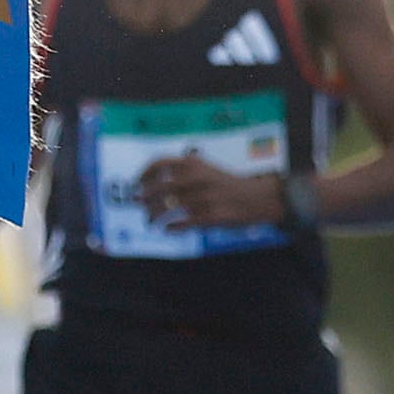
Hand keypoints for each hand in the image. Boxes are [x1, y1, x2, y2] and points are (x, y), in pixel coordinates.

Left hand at [135, 152, 283, 231]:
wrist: (257, 198)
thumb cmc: (226, 185)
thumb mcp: (207, 169)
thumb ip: (183, 171)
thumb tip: (151, 183)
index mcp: (195, 164)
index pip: (160, 164)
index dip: (143, 175)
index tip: (136, 185)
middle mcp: (198, 178)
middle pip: (160, 188)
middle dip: (144, 199)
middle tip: (138, 205)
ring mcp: (205, 198)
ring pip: (169, 207)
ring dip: (154, 215)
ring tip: (150, 221)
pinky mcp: (211, 216)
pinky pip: (183, 223)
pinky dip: (172, 227)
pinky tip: (167, 229)